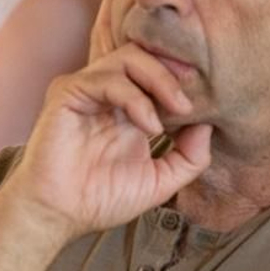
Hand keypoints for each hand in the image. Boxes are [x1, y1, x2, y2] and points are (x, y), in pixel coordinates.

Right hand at [3, 44, 211, 240]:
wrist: (60, 215)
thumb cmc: (101, 199)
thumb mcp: (160, 181)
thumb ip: (189, 157)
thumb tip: (209, 126)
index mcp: (127, 109)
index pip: (157, 73)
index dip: (183, 81)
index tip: (210, 99)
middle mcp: (106, 94)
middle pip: (145, 55)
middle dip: (174, 74)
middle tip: (192, 101)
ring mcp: (86, 90)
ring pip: (128, 57)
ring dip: (160, 81)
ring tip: (176, 111)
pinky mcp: (67, 93)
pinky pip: (106, 78)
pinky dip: (134, 97)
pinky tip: (147, 125)